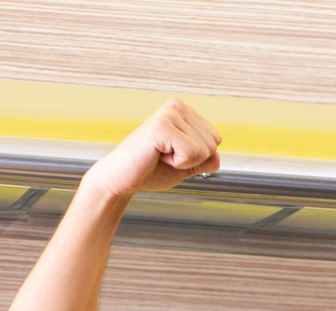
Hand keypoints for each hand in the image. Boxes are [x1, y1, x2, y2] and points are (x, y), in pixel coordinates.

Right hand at [80, 100, 221, 201]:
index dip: (197, 157)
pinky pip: (192, 153)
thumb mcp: (185, 166)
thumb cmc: (149, 171)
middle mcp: (177, 106)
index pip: (215, 139)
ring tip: (159, 156)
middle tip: (163, 157)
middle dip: (192, 160)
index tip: (171, 155)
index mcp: (183, 110)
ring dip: (183, 162)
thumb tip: (217, 157)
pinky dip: (178, 164)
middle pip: (212, 144)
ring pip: (204, 150)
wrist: (119, 180)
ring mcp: (169, 114)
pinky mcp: (162, 126)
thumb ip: (205, 160)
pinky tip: (156, 156)